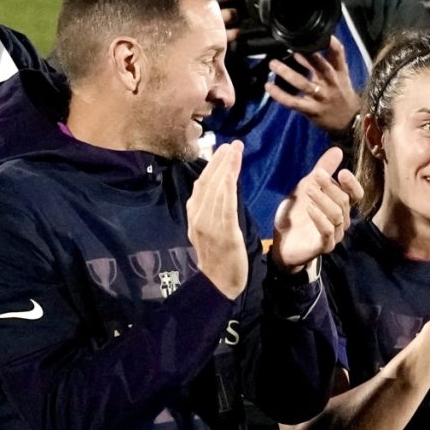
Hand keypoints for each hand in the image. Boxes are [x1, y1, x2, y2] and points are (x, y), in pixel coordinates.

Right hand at [185, 142, 249, 299]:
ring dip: (225, 167)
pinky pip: (225, 205)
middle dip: (220, 161)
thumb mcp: (212, 231)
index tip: (223, 151)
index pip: (202, 185)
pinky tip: (233, 172)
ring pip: (216, 189)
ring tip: (235, 150)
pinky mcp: (224, 232)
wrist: (219, 284)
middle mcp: (198, 217)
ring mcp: (209, 225)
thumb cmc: (220, 258)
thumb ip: (214, 211)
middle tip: (231, 144)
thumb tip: (223, 189)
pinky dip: (228, 186)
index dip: (212, 166)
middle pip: (208, 183)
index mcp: (195, 216)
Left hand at [266, 40, 358, 133]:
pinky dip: (280, 95)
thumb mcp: (342, 75)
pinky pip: (293, 102)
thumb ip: (333, 58)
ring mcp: (321, 97)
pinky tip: (269, 86)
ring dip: (287, 73)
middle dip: (305, 56)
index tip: (317, 34)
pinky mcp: (311, 110)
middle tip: (289, 45)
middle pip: (320, 67)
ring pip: (304, 84)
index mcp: (339, 72)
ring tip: (273, 64)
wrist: (348, 121)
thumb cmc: (342, 93)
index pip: (338, 54)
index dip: (330, 43)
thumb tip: (324, 36)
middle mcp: (331, 83)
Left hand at [269, 145, 361, 271]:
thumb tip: (337, 150)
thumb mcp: (307, 187)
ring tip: (308, 190)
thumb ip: (323, 170)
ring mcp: (334, 235)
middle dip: (330, 187)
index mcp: (341, 206)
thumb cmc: (298, 214)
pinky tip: (309, 208)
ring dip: (323, 200)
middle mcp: (341, 221)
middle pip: (344, 202)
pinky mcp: (323, 247)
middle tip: (316, 175)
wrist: (282, 242)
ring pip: (337, 216)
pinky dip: (319, 218)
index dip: (352, 184)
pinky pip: (327, 232)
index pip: (356, 195)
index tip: (342, 172)